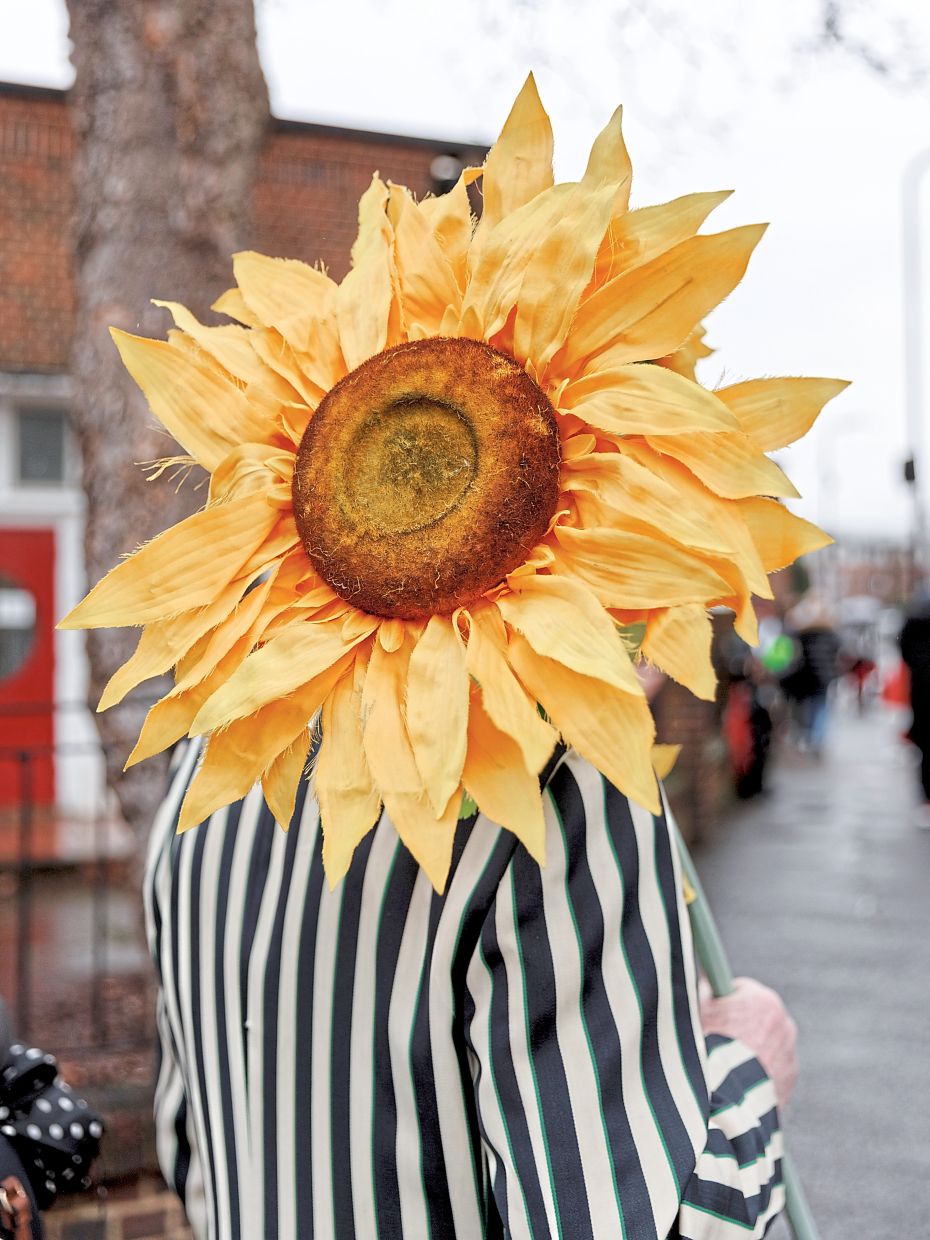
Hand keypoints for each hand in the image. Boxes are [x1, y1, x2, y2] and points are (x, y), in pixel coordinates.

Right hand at [698, 976, 798, 1107]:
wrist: (726, 1094)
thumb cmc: (709, 1046)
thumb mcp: (699, 1012)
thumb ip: (705, 995)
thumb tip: (705, 987)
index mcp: (764, 1000)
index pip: (742, 990)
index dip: (724, 1000)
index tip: (712, 1010)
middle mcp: (784, 1023)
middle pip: (758, 1017)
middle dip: (741, 1026)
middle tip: (717, 1038)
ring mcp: (789, 1053)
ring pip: (767, 1044)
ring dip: (752, 1050)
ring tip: (726, 1064)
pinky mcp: (789, 1079)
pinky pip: (772, 1069)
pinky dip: (759, 1073)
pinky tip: (739, 1080)